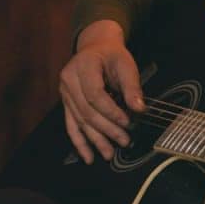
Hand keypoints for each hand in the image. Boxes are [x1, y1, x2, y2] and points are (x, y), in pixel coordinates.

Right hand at [58, 20, 145, 163]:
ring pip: (79, 121)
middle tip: (124, 140)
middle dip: (106, 129)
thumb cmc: (112, 55)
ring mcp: (65, 92)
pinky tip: (88, 156)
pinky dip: (79, 142)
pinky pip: (71, 125)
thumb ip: (132, 86)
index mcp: (83, 66)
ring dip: (95, 140)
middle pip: (87, 111)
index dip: (111, 111)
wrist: (96, 47)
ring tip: (109, 154)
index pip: (95, 94)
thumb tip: (139, 108)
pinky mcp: (66, 103)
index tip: (128, 121)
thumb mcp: (126, 64)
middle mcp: (69, 79)